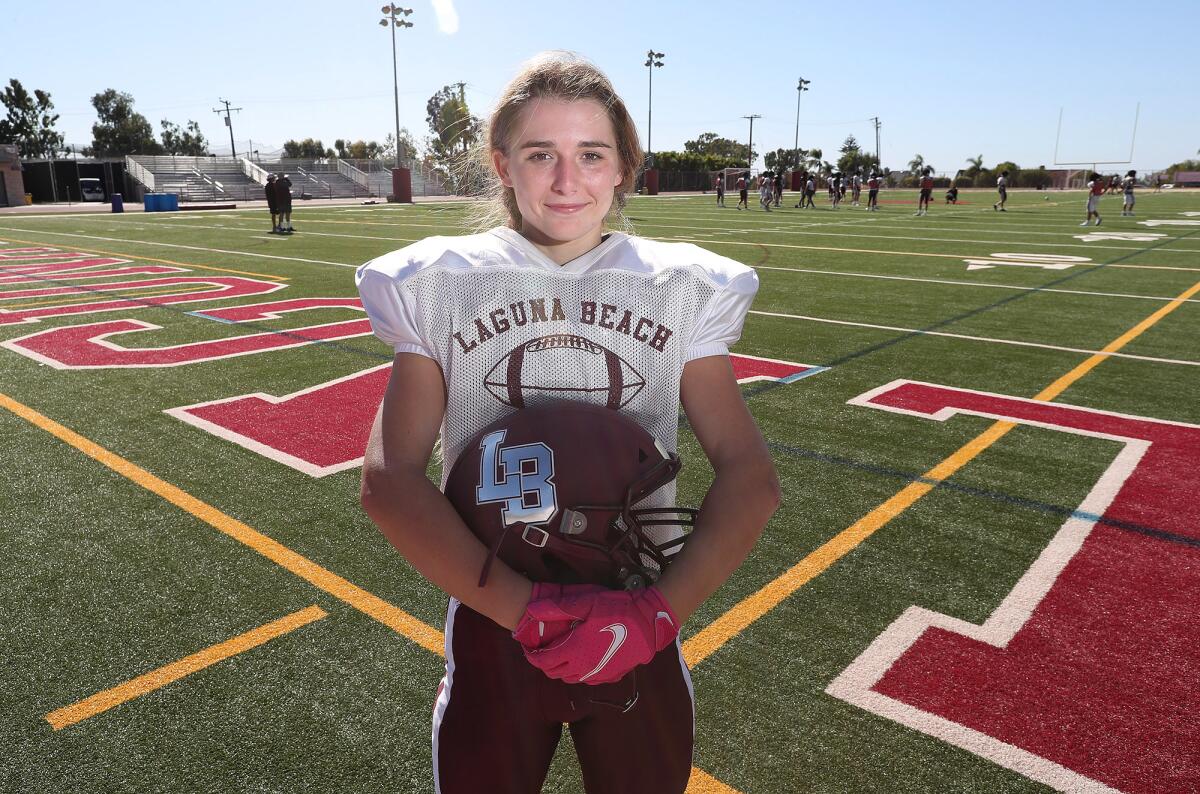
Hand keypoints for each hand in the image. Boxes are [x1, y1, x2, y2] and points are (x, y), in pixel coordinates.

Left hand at [517, 587, 679, 684]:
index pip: (543, 661)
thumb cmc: (617, 609)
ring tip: (561, 653)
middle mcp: (583, 667)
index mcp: (574, 650)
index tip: (527, 649)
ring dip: (561, 669)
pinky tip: (582, 659)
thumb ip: (557, 608)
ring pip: (570, 678)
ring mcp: (598, 674)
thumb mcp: (586, 603)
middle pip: (554, 672)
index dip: (532, 656)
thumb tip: (531, 610)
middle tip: (543, 650)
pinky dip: (579, 672)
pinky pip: (587, 680)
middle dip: (545, 663)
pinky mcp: (611, 676)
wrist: (649, 622)